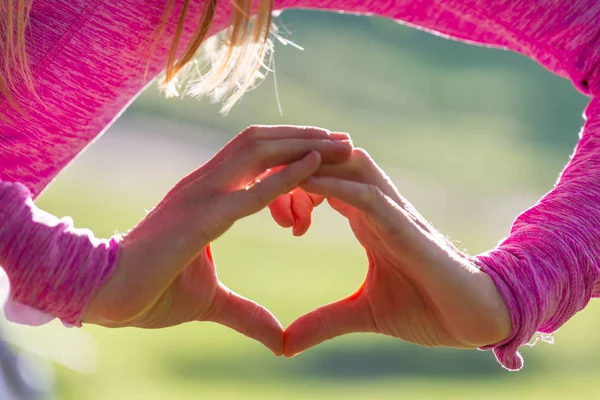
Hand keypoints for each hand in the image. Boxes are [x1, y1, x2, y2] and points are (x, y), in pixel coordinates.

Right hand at [83, 126, 352, 354]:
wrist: (107, 295)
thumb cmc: (151, 291)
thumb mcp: (211, 301)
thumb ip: (246, 312)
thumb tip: (279, 338)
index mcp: (207, 194)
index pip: (255, 156)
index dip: (291, 149)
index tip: (328, 153)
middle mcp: (205, 184)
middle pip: (262, 143)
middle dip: (306, 137)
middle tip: (346, 140)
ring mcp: (202, 195)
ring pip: (259, 152)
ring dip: (303, 145)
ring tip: (342, 145)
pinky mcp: (201, 217)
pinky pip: (250, 191)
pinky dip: (285, 176)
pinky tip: (316, 165)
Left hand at [284, 148, 510, 356]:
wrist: (473, 318)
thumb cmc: (425, 308)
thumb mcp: (362, 314)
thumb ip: (323, 322)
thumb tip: (284, 345)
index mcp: (365, 217)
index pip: (323, 179)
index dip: (290, 184)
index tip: (267, 208)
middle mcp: (376, 205)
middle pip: (331, 160)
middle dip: (293, 163)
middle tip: (260, 185)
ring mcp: (392, 211)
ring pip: (348, 165)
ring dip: (310, 164)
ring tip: (272, 177)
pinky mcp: (404, 226)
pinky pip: (366, 195)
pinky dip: (334, 186)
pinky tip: (303, 187)